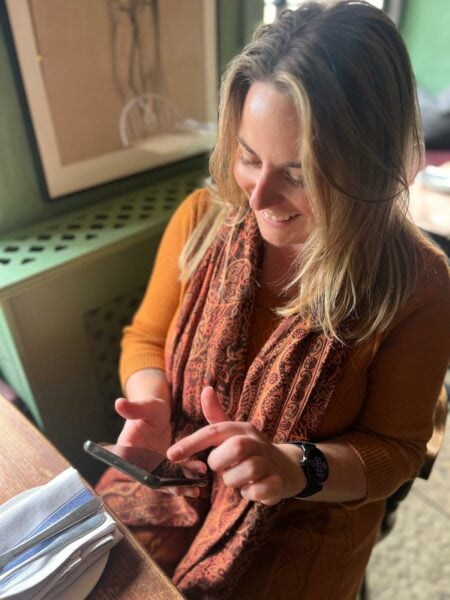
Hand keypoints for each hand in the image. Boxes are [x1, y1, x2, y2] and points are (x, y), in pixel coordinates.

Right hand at [115, 396, 206, 497]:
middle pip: (149, 478)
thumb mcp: (145, 407)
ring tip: (195, 488)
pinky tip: (199, 480)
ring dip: (178, 485)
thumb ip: (133, 408)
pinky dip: (185, 478)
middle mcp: (136, 462)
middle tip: (182, 488)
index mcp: (126, 449)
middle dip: (166, 485)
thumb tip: (119, 403)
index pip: (130, 468)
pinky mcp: (162, 467)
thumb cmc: (150, 407)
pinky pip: (173, 476)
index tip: (158, 480)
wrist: (159, 412)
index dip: (143, 476)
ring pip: (163, 481)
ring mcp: (150, 466)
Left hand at [167, 387, 304, 505]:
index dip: (191, 442)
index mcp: (242, 429)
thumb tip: (206, 389)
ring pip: (248, 470)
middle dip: (221, 462)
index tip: (171, 454)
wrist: (286, 467)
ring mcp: (269, 461)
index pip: (215, 430)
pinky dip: (251, 494)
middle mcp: (257, 441)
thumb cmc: (251, 450)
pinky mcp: (278, 482)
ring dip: (235, 481)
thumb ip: (216, 416)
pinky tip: (251, 490)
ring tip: (238, 481)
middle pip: (236, 446)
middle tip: (222, 468)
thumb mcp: (233, 433)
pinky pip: (260, 490)